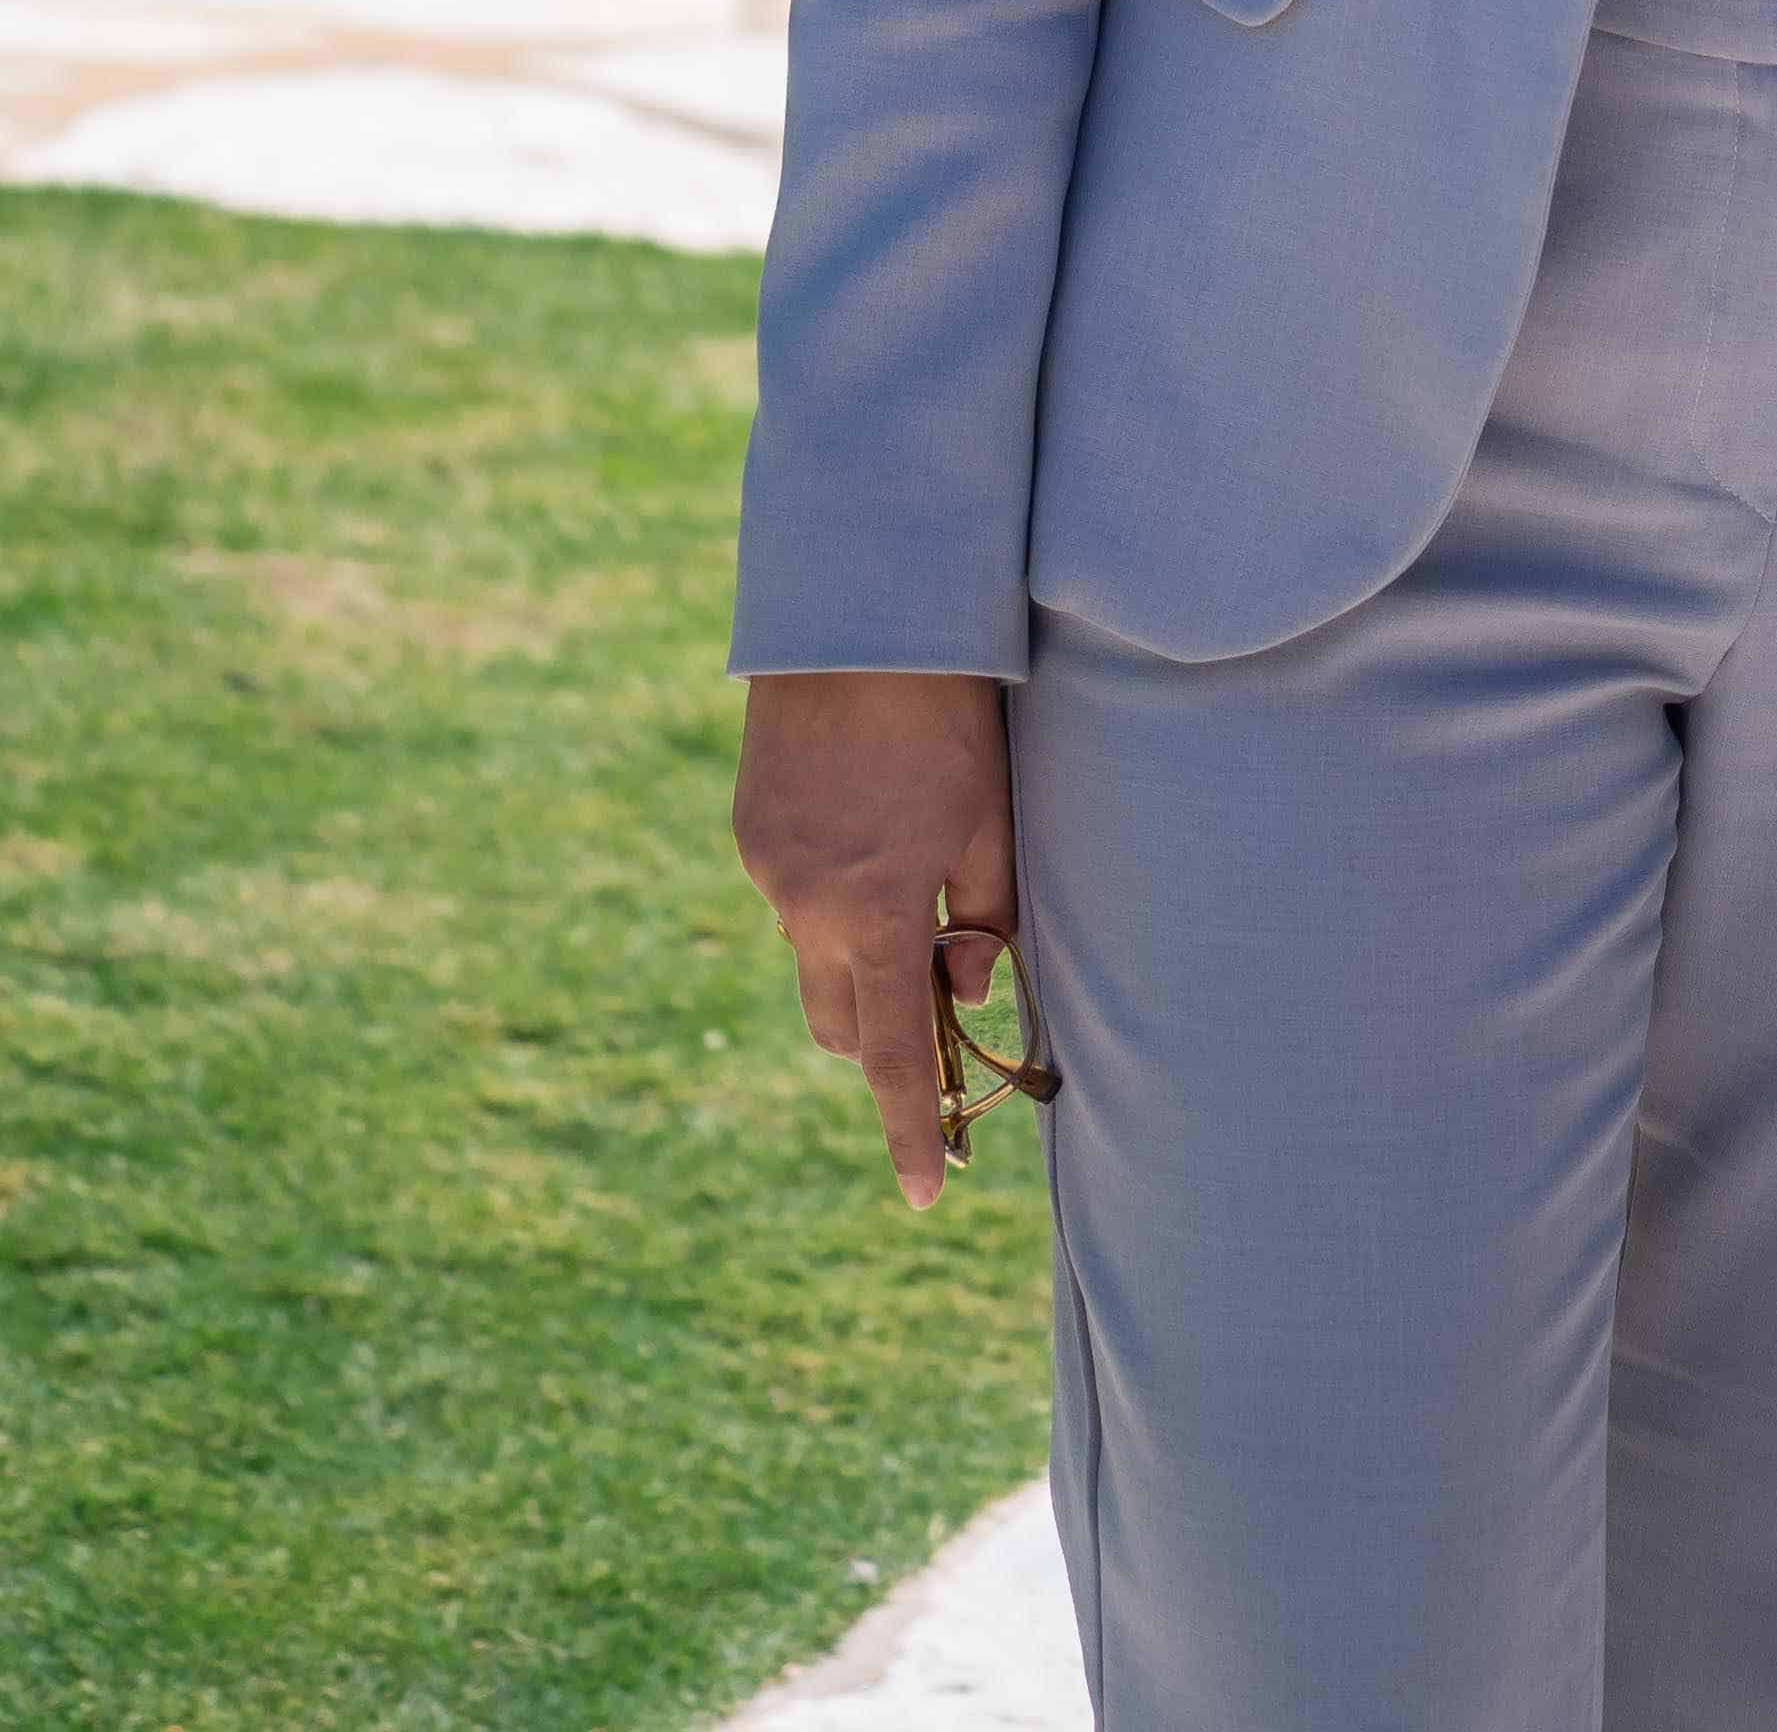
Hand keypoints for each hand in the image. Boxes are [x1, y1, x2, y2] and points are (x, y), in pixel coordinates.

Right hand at [733, 667, 1018, 1213]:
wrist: (856, 618)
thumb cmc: (947, 715)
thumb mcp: (990, 816)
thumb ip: (986, 916)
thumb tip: (969, 990)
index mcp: (875, 914)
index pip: (898, 1056)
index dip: (913, 1129)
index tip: (927, 1193)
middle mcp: (806, 909)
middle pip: (845, 1025)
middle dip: (888, 1037)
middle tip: (946, 994)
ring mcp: (769, 873)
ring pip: (817, 963)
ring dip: (862, 964)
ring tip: (917, 884)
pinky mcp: (751, 835)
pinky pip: (796, 900)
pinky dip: (835, 901)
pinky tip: (872, 827)